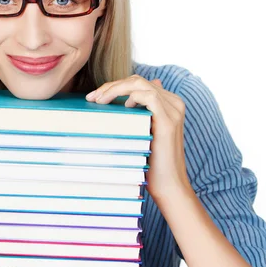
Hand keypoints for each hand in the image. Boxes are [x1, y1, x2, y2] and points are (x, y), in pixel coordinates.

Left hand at [85, 75, 191, 203]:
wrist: (169, 185)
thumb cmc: (152, 163)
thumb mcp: (141, 134)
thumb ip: (135, 117)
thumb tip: (121, 103)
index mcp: (168, 103)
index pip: (138, 83)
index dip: (114, 86)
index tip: (94, 97)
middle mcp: (174, 103)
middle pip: (137, 81)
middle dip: (111, 86)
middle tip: (91, 97)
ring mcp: (173, 110)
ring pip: (140, 84)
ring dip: (116, 89)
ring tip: (100, 100)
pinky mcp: (169, 121)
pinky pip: (149, 96)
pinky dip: (132, 96)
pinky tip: (122, 106)